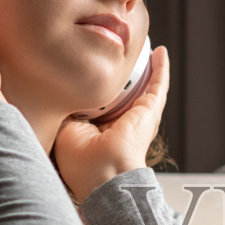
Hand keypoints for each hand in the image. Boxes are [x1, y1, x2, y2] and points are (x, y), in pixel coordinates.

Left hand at [53, 45, 171, 201]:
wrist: (104, 174)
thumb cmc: (82, 163)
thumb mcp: (64, 131)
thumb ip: (66, 112)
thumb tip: (63, 93)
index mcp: (101, 133)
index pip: (100, 107)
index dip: (97, 91)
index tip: (92, 75)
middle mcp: (122, 126)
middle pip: (125, 97)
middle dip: (125, 81)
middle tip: (124, 59)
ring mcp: (138, 119)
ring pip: (144, 89)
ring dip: (147, 71)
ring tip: (147, 50)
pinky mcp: (150, 112)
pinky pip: (157, 85)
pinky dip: (160, 68)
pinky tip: (160, 52)